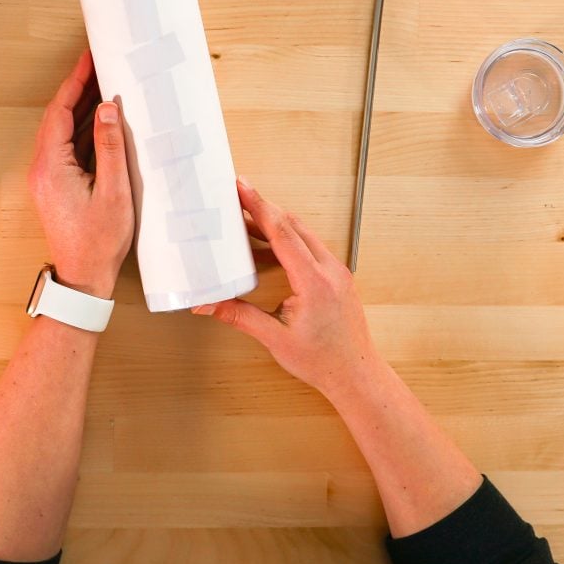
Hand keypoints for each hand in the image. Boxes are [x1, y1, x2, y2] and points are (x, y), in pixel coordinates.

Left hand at [28, 50, 133, 298]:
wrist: (83, 279)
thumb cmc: (99, 242)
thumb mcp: (114, 192)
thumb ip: (111, 147)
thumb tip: (109, 109)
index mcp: (51, 166)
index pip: (60, 112)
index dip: (75, 82)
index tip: (89, 59)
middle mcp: (43, 168)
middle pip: (59, 117)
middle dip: (79, 89)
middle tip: (100, 64)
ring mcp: (48, 177)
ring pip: (64, 132)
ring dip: (83, 109)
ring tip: (106, 84)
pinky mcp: (57, 185)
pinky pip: (68, 148)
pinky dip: (84, 130)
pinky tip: (103, 121)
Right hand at [191, 177, 378, 395]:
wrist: (356, 375)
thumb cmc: (323, 361)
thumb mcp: (275, 338)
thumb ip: (239, 316)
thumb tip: (207, 304)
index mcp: (315, 281)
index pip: (283, 233)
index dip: (260, 207)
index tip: (243, 188)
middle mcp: (330, 270)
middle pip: (293, 225)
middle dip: (263, 207)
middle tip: (237, 194)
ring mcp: (337, 272)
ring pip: (303, 233)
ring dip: (275, 222)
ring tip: (246, 217)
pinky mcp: (337, 277)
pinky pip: (311, 247)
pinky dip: (288, 239)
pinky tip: (268, 245)